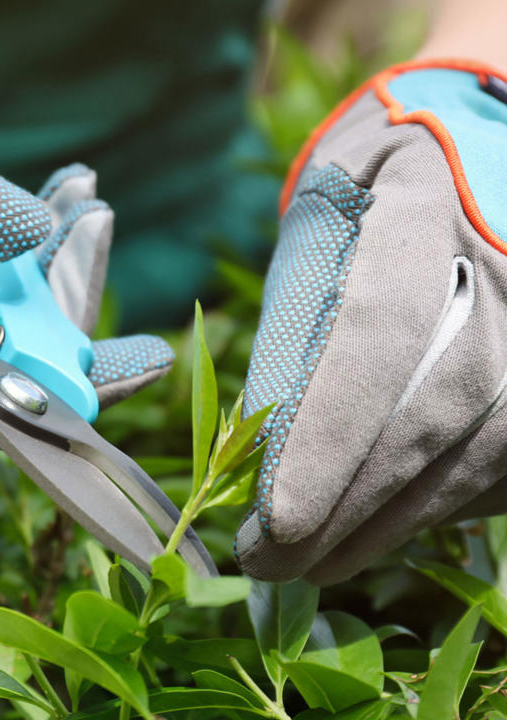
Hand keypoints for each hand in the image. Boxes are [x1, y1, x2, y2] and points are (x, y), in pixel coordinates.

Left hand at [235, 58, 506, 583]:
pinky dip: (435, 507)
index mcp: (424, 208)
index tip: (278, 517)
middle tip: (268, 562)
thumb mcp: (320, 223)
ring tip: (312, 564)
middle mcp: (506, 272)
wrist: (477, 150)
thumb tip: (267, 447)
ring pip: (475, 457)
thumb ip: (296, 321)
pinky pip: (501, 466)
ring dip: (387, 526)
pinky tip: (378, 528)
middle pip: (430, 415)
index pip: (378, 333)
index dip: (330, 434)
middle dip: (345, 508)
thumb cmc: (377, 186)